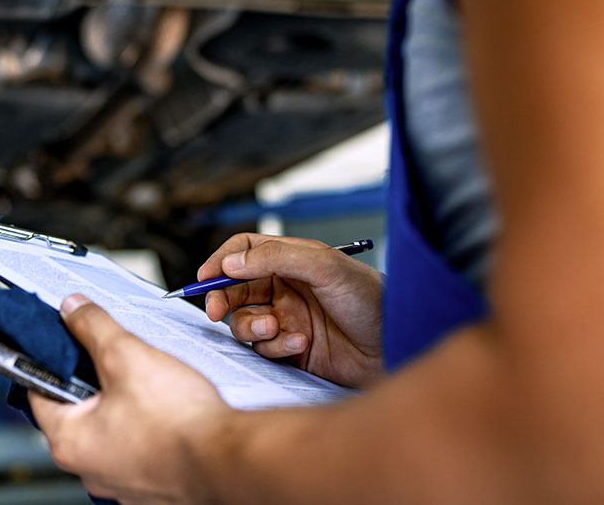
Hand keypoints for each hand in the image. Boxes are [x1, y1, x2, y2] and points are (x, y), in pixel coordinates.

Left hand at [28, 294, 230, 503]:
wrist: (228, 459)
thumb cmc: (179, 420)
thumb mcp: (126, 355)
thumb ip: (93, 327)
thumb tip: (73, 310)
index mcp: (69, 442)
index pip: (40, 392)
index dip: (52, 361)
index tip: (64, 344)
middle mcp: (89, 470)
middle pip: (77, 411)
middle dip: (95, 382)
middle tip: (116, 360)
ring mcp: (120, 482)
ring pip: (110, 430)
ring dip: (123, 407)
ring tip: (147, 386)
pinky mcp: (149, 486)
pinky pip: (137, 448)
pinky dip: (146, 430)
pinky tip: (164, 412)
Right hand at [199, 233, 384, 387]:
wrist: (398, 346)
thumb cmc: (372, 299)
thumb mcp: (325, 266)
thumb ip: (276, 258)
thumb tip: (230, 263)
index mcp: (292, 260)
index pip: (244, 252)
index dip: (220, 262)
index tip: (205, 278)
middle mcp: (285, 288)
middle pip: (235, 289)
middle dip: (223, 299)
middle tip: (217, 311)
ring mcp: (287, 319)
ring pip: (243, 322)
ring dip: (252, 326)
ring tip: (276, 329)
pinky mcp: (291, 350)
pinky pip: (262, 349)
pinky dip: (275, 347)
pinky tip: (301, 345)